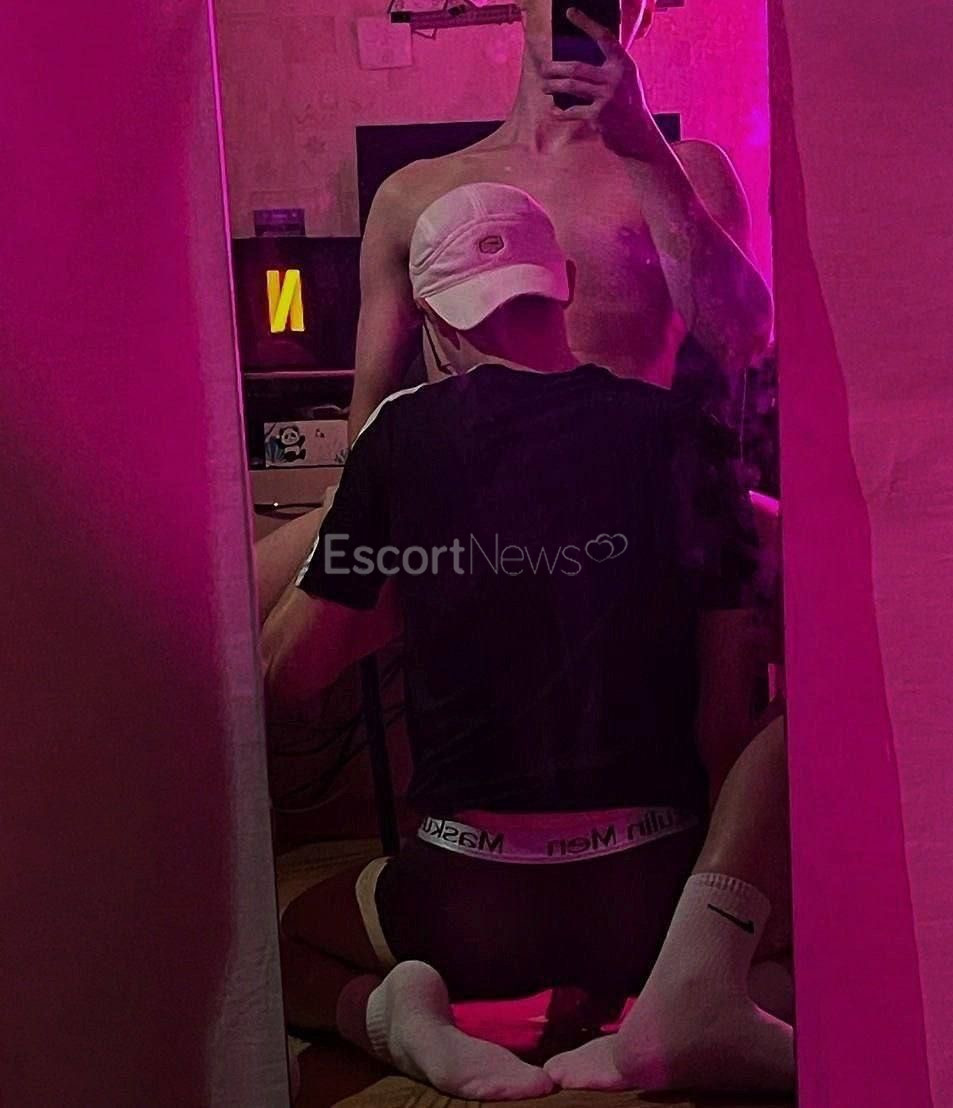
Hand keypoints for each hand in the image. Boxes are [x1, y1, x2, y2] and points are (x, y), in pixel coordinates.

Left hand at [540, 7, 663, 159]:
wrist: (638, 133)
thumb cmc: (627, 102)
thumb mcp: (624, 79)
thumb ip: (607, 67)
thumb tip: (575, 58)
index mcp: (623, 64)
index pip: (603, 37)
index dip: (586, 23)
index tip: (570, 12)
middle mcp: (616, 78)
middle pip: (577, 67)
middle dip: (555, 68)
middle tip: (543, 68)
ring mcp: (607, 97)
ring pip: (572, 87)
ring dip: (553, 86)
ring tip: (543, 86)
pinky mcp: (599, 116)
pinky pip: (573, 111)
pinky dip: (561, 112)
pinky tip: (553, 110)